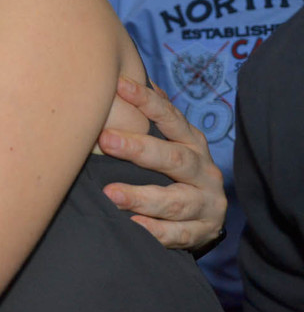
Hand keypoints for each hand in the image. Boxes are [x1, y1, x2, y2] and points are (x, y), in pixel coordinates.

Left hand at [96, 76, 226, 250]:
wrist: (206, 219)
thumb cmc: (176, 173)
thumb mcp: (172, 142)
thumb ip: (153, 117)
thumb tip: (126, 77)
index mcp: (193, 144)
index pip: (172, 119)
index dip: (148, 101)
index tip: (119, 86)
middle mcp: (203, 171)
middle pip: (174, 159)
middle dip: (139, 149)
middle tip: (106, 140)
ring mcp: (206, 203)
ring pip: (175, 201)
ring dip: (141, 197)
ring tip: (110, 193)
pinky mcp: (202, 232)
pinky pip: (178, 234)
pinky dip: (155, 230)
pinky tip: (133, 225)